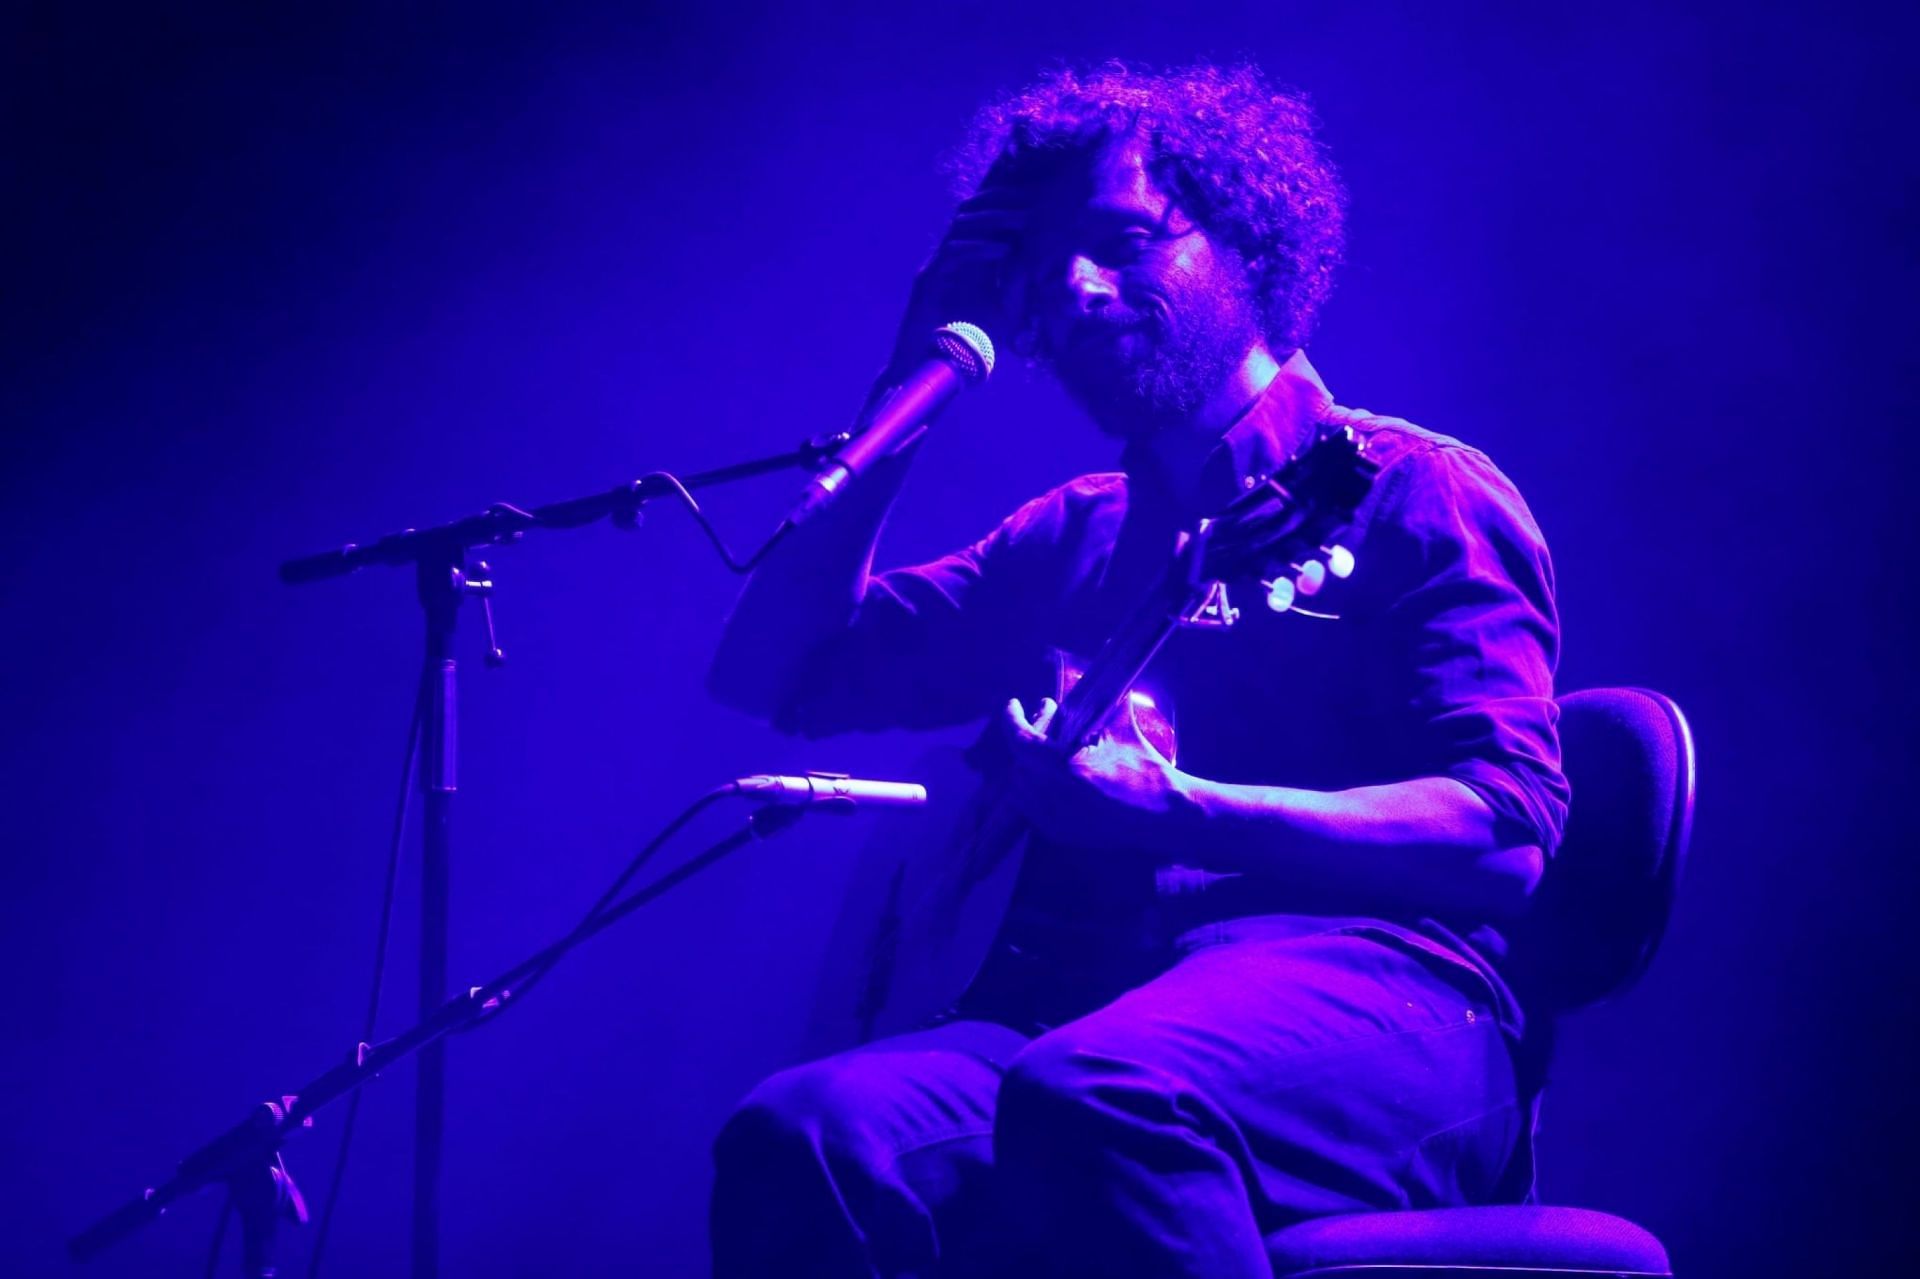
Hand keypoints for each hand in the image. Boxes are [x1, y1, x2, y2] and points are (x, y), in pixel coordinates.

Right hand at [878, 168, 1036, 385]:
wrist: (931, 366)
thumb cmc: (966, 343)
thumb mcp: (1002, 312)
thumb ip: (1018, 291)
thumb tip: (1046, 276)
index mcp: (965, 260)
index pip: (983, 219)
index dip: (1006, 204)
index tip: (1036, 199)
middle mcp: (948, 257)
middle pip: (970, 213)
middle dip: (1001, 203)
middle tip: (1031, 201)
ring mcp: (936, 267)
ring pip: (961, 228)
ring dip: (993, 221)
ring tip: (1022, 219)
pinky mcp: (927, 282)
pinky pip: (953, 254)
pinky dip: (979, 249)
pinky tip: (1003, 249)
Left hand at [1000, 696, 1191, 854]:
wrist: (1162, 812)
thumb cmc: (1145, 768)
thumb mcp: (1122, 728)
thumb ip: (1103, 696)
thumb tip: (1107, 657)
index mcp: (1066, 766)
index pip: (1021, 740)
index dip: (1012, 719)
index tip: (1013, 705)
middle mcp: (1054, 794)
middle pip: (1018, 761)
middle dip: (1026, 738)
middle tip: (1045, 722)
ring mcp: (1054, 817)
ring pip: (1018, 787)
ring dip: (1026, 765)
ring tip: (1046, 751)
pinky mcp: (1058, 833)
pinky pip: (1028, 807)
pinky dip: (1032, 790)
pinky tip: (1049, 777)